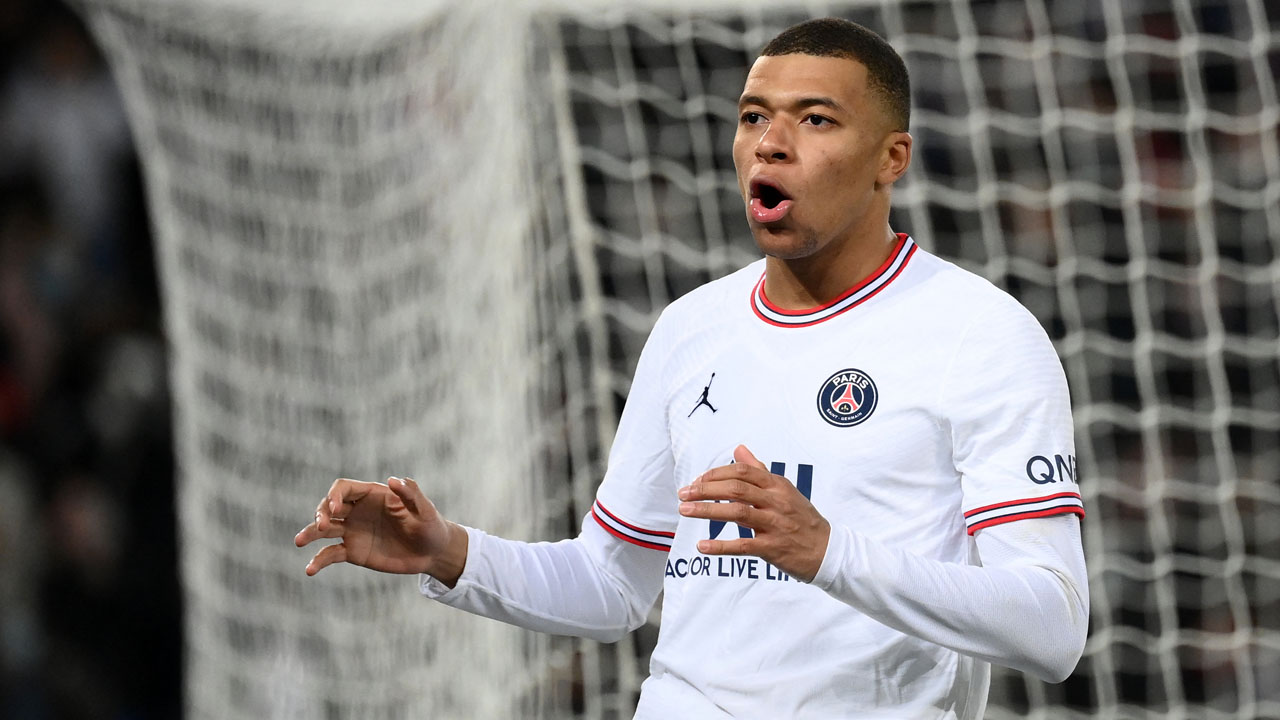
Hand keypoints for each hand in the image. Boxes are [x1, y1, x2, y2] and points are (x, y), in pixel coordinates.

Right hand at [294, 476, 467, 585]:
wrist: (433, 553)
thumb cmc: (431, 526)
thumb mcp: (425, 510)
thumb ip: (410, 493)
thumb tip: (392, 480)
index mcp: (373, 496)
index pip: (343, 489)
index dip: (334, 495)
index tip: (335, 508)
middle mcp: (358, 511)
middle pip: (329, 506)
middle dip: (321, 513)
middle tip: (322, 526)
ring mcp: (354, 532)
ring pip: (324, 529)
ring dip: (310, 533)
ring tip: (299, 541)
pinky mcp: (354, 552)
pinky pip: (331, 554)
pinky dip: (319, 561)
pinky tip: (310, 570)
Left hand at [677, 445, 829, 581]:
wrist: (827, 551)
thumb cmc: (801, 518)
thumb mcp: (784, 490)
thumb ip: (759, 470)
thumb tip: (738, 449)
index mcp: (777, 486)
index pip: (743, 472)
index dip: (717, 474)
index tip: (697, 480)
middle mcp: (776, 502)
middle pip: (736, 489)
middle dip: (706, 489)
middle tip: (684, 493)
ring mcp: (775, 525)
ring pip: (737, 513)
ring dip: (707, 511)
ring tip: (685, 511)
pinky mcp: (773, 549)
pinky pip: (743, 546)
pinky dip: (720, 546)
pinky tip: (701, 547)